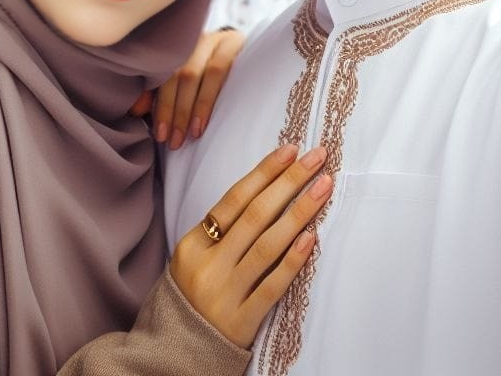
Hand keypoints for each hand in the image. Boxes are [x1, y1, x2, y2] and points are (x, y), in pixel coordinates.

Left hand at [152, 26, 245, 149]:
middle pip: (176, 74)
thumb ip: (159, 93)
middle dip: (170, 110)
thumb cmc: (212, 76)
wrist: (255, 55)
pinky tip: (202, 123)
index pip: (160, 74)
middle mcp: (193, 38)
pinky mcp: (234, 43)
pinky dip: (206, 100)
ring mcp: (214, 38)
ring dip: (187, 109)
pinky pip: (218, 69)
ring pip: (193, 73)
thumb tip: (136, 110)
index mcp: (177, 45)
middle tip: (169, 140)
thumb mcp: (184, 82)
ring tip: (185, 137)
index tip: (157, 132)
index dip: (157, 103)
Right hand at [169, 143, 331, 348]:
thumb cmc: (194, 292)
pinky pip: (272, 286)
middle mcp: (209, 265)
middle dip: (289, 181)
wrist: (177, 349)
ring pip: (267, 245)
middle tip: (317, 157)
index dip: (264, 172)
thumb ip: (224, 229)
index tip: (291, 150)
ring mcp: (226, 293)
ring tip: (323, 187)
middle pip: (255, 215)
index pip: (234, 199)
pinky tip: (311, 237)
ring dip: (299, 212)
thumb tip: (269, 188)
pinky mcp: (242, 321)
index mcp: (194, 244)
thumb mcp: (195, 255)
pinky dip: (292, 260)